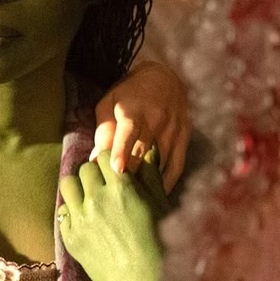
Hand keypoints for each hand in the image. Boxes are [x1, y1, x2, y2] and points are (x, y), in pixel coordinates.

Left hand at [59, 151, 169, 280]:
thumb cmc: (162, 244)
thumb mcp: (161, 205)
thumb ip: (150, 175)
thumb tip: (147, 150)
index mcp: (122, 187)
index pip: (106, 155)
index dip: (111, 160)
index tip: (115, 167)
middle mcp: (97, 198)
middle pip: (85, 168)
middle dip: (95, 172)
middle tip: (104, 183)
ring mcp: (81, 219)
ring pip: (67, 185)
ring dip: (78, 187)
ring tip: (90, 197)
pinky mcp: (71, 238)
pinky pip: (62, 212)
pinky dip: (72, 211)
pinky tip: (85, 219)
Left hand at [93, 60, 189, 191]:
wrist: (164, 77)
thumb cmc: (128, 94)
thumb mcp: (109, 104)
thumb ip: (103, 132)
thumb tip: (95, 160)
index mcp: (135, 109)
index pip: (129, 131)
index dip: (123, 151)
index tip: (117, 170)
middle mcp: (157, 119)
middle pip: (144, 152)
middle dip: (132, 174)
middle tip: (118, 197)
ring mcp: (174, 129)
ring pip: (162, 162)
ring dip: (149, 182)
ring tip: (136, 203)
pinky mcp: (184, 138)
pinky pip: (177, 165)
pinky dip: (167, 182)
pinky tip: (157, 197)